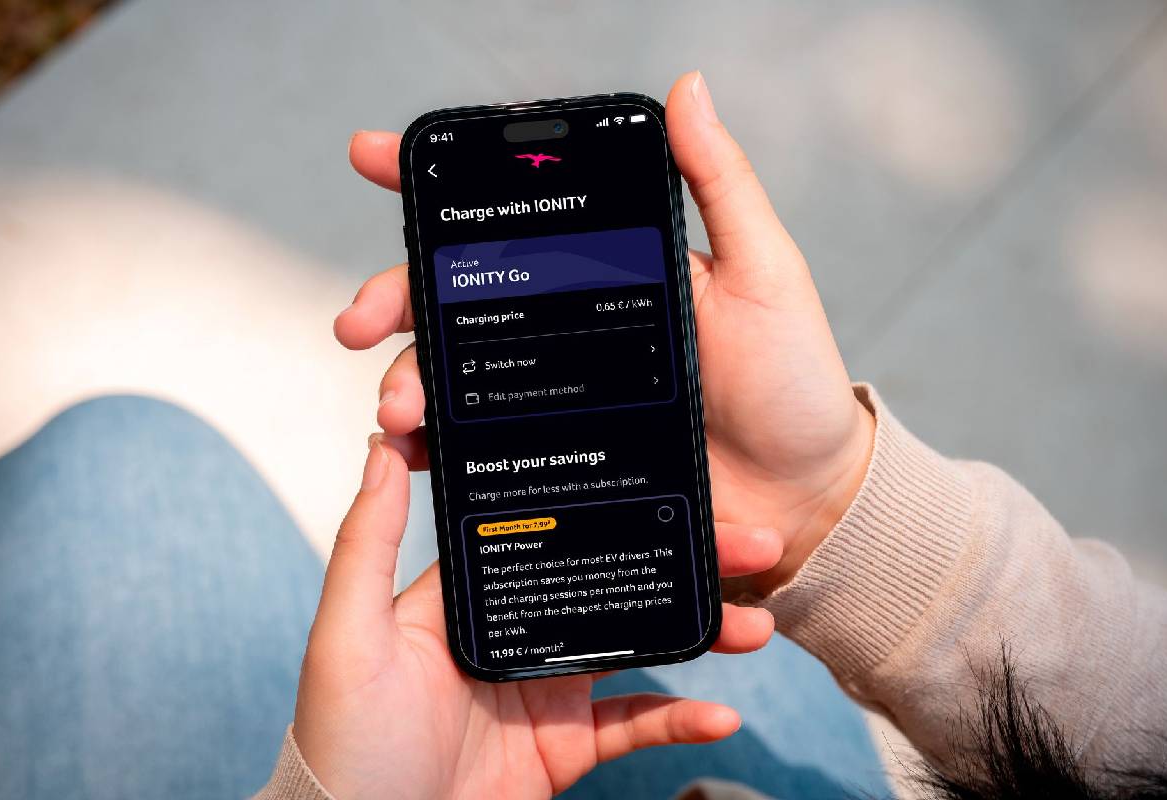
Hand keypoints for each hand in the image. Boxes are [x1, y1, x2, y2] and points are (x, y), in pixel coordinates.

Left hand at [292, 440, 759, 799]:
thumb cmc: (340, 739)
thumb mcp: (348, 632)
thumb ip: (367, 541)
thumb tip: (380, 445)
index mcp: (474, 594)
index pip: (557, 531)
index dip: (617, 504)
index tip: (673, 481)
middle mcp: (518, 631)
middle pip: (614, 582)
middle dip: (683, 561)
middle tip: (751, 543)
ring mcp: (546, 689)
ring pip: (638, 646)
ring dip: (699, 633)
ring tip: (756, 623)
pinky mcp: (565, 746)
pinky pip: (633, 725)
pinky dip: (680, 720)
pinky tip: (722, 715)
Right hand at [337, 71, 873, 600]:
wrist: (807, 498)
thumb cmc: (793, 381)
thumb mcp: (763, 271)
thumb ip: (720, 185)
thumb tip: (688, 87)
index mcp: (605, 272)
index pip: (510, 217)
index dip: (436, 187)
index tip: (373, 160)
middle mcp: (567, 330)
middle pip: (456, 299)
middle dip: (392, 300)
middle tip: (358, 322)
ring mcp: (558, 398)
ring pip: (456, 376)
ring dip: (407, 382)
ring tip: (397, 409)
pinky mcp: (558, 460)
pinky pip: (482, 451)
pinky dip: (438, 452)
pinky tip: (417, 456)